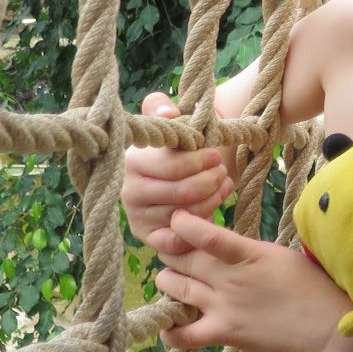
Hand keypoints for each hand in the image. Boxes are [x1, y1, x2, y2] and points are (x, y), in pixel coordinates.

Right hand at [121, 92, 234, 254]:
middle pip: (184, 192)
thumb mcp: (172, 120)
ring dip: (214, 198)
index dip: (202, 161)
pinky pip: (176, 243)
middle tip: (223, 171)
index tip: (216, 154)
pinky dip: (199, 227)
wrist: (177, 171)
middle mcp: (129, 192)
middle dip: (212, 180)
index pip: (174, 166)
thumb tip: (166, 113)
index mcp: (132, 161)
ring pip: (188, 215)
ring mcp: (138, 217)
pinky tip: (214, 210)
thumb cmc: (179, 144)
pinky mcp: (149, 237)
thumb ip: (164, 108)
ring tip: (223, 184)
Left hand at [155, 210, 352, 351]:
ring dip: (167, 281)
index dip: (182, 225)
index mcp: (251, 253)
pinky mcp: (224, 333)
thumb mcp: (282, 257)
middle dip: (171, 251)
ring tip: (172, 279)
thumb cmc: (314, 288)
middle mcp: (232, 278)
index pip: (205, 234)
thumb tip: (226, 247)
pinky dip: (170, 331)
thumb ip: (250, 251)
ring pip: (175, 288)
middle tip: (173, 251)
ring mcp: (225, 306)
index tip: (176, 219)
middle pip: (182, 259)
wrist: (328, 328)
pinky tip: (171, 324)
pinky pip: (183, 334)